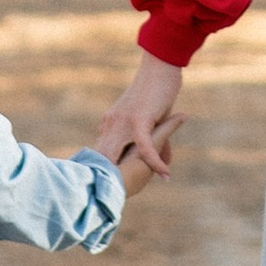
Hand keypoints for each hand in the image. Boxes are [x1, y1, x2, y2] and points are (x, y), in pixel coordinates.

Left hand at [97, 53, 185, 182]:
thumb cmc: (157, 92)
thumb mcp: (156, 121)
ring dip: (124, 176)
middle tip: (112, 198)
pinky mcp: (139, 119)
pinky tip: (165, 173)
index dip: (100, 173)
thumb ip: (159, 143)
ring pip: (119, 155)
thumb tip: (166, 161)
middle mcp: (112, 125)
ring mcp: (123, 123)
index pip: (100, 154)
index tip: (100, 190)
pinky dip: (155, 161)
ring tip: (130, 193)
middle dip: (105, 179)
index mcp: (110, 125)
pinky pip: (145, 146)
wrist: (159, 67)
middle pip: (104, 158)